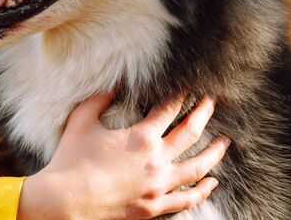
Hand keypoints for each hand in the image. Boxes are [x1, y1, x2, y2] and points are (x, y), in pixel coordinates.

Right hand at [17, 93, 228, 219]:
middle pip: (191, 132)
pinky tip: (212, 182)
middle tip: (212, 101)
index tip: (189, 85)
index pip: (170, 109)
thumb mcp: (81, 121)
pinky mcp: (154, 206)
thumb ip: (98, 99)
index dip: (181, 94)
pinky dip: (203, 190)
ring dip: (214, 152)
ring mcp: (158, 185)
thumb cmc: (71, 159)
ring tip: (224, 142)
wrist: (66, 200)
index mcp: (141, 137)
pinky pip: (187, 198)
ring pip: (198, 167)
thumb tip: (114, 84)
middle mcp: (156, 160)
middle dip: (204, 112)